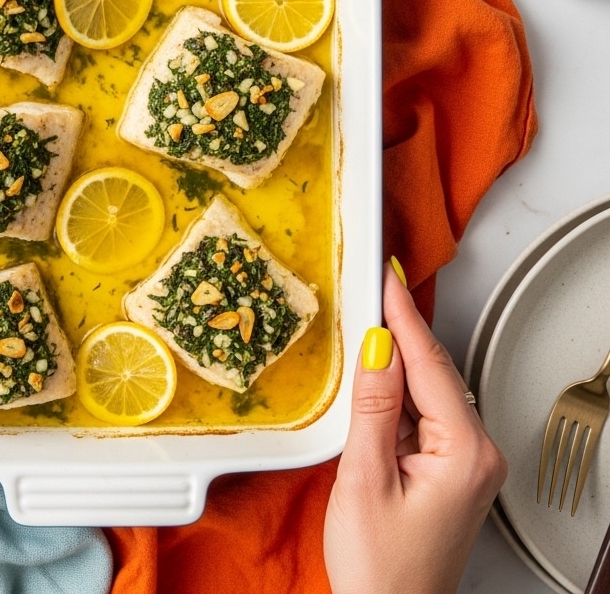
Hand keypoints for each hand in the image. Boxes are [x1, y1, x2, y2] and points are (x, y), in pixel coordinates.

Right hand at [323, 262, 506, 593]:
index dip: (403, 315)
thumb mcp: (364, 480)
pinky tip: (373, 375)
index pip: (429, 364)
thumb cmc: (380, 568)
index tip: (387, 276)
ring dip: (394, 359)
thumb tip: (376, 347)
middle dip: (399, 329)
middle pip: (433, 371)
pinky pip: (421, 413)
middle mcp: (476, 453)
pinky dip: (395, 391)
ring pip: (425, 390)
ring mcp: (465, 462)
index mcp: (465, 453)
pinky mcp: (448, 470)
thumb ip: (374, 407)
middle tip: (371, 287)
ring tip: (365, 322)